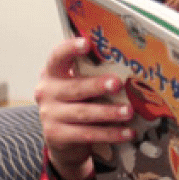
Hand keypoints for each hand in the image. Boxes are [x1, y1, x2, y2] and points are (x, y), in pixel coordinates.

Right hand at [35, 37, 132, 179]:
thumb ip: (94, 73)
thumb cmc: (78, 100)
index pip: (57, 56)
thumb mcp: (80, 83)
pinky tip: (128, 133)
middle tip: (117, 84)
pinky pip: (86, 134)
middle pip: (74, 87)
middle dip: (97, 86)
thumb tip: (131, 63)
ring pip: (83, 113)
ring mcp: (50, 115)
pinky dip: (110, 134)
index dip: (70, 49)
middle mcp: (47, 92)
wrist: (62, 137)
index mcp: (53, 73)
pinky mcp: (56, 136)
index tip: (87, 43)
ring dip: (109, 113)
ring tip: (129, 112)